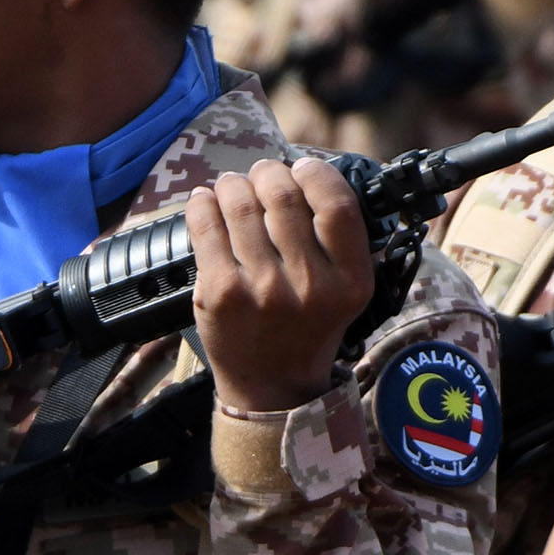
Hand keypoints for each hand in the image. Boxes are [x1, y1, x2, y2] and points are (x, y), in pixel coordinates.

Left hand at [187, 157, 386, 414]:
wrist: (271, 386)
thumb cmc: (307, 328)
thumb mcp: (344, 291)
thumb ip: (338, 240)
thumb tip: (304, 172)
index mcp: (350, 281)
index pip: (337, 204)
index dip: (316, 173)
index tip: (302, 168)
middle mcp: (309, 285)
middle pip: (284, 196)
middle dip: (267, 173)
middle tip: (261, 176)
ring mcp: (262, 289)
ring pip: (242, 204)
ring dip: (233, 184)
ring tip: (232, 187)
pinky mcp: (220, 293)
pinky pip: (207, 227)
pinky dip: (203, 203)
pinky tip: (206, 201)